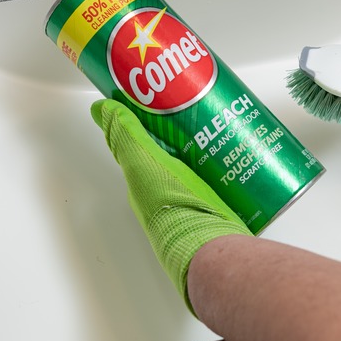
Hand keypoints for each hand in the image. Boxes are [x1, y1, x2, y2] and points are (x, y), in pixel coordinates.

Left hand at [91, 98, 251, 312]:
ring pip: (202, 162)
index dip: (156, 119)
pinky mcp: (221, 204)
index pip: (148, 142)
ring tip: (226, 125)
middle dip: (190, 128)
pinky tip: (240, 151)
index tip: (171, 98)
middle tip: (206, 107)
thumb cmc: (172, 203)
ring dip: (212, 144)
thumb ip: (124, 136)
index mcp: (146, 179)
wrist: (208, 243)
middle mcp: (169, 189)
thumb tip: (100, 108)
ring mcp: (195, 198)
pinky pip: (223, 177)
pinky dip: (230, 162)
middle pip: (178, 150)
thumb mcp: (143, 162)